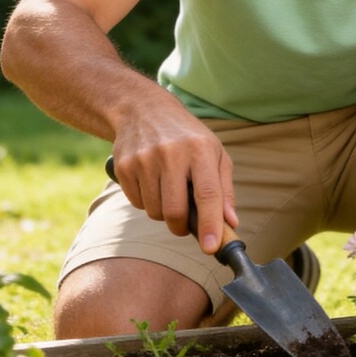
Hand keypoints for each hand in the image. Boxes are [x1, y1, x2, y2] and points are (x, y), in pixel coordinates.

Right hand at [109, 112, 236, 254]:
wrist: (142, 109)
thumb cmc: (186, 136)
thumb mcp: (214, 152)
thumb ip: (224, 189)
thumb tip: (231, 223)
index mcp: (199, 150)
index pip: (207, 194)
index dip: (210, 224)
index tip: (212, 247)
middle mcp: (171, 153)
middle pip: (175, 211)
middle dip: (181, 227)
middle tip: (185, 221)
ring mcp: (144, 159)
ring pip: (155, 211)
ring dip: (163, 213)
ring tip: (168, 191)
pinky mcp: (124, 166)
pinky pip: (136, 203)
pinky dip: (146, 201)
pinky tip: (151, 182)